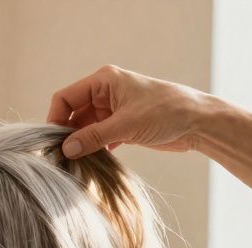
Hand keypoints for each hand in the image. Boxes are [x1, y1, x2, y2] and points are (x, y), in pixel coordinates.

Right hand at [47, 65, 213, 158]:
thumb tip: (66, 149)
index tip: (53, 142)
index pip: (66, 97)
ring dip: (81, 144)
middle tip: (62, 157)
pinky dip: (93, 149)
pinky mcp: (121, 126)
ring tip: (76, 163)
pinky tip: (93, 162)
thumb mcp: (126, 125)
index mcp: (104, 81)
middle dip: (67, 134)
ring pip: (84, 128)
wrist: (198, 123)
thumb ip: (93, 137)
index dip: (55, 118)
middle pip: (72, 114)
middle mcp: (105, 93)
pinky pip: (97, 137)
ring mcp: (113, 110)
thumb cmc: (166, 112)